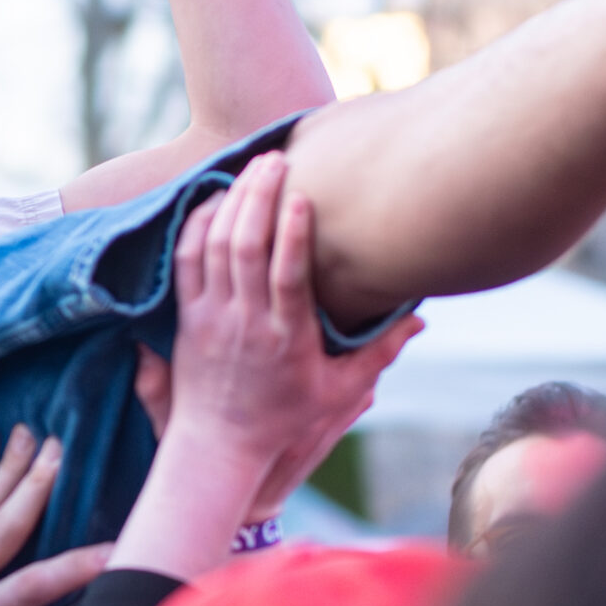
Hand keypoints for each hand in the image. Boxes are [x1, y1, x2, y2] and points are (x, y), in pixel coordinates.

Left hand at [157, 153, 419, 507]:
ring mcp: (211, 319)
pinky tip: (214, 198)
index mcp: (286, 339)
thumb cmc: (286, 420)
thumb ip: (379, 352)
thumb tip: (419, 319)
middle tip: (275, 158)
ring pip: (213, 248)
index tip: (302, 195)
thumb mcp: (341, 391)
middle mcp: (245, 323)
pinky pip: (186, 262)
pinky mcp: (187, 318)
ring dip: (230, 202)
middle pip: (245, 249)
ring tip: (251, 167)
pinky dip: (198, 225)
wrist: (220, 447)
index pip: (287, 278)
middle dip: (258, 197)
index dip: (292, 233)